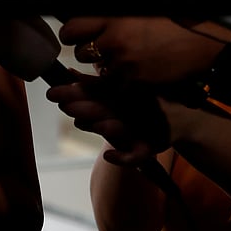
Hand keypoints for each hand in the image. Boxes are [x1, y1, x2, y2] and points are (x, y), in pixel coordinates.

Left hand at [46, 72, 170, 164]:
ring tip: (80, 122)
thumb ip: (94, 84)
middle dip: (81, 106)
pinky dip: (124, 157)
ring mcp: (139, 128)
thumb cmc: (142, 102)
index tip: (52, 92)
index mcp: (119, 95)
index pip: (94, 91)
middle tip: (60, 102)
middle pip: (102, 108)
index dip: (73, 91)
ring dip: (101, 125)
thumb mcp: (118, 90)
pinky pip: (137, 154)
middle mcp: (128, 109)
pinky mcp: (149, 147)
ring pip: (118, 128)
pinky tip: (108, 156)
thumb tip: (69, 73)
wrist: (179, 117)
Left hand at [59, 14, 219, 85]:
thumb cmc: (179, 18)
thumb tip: (94, 8)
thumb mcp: (145, 5)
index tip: (77, 34)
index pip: (72, 28)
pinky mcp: (136, 82)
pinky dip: (122, 80)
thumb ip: (116, 10)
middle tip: (103, 47)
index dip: (72, 33)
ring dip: (107, 66)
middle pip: (82, 52)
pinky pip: (117, 84)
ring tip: (123, 58)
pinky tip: (135, 70)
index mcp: (114, 17)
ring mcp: (125, 63)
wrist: (207, 42)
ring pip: (98, 71)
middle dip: (90, 50)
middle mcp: (115, 40)